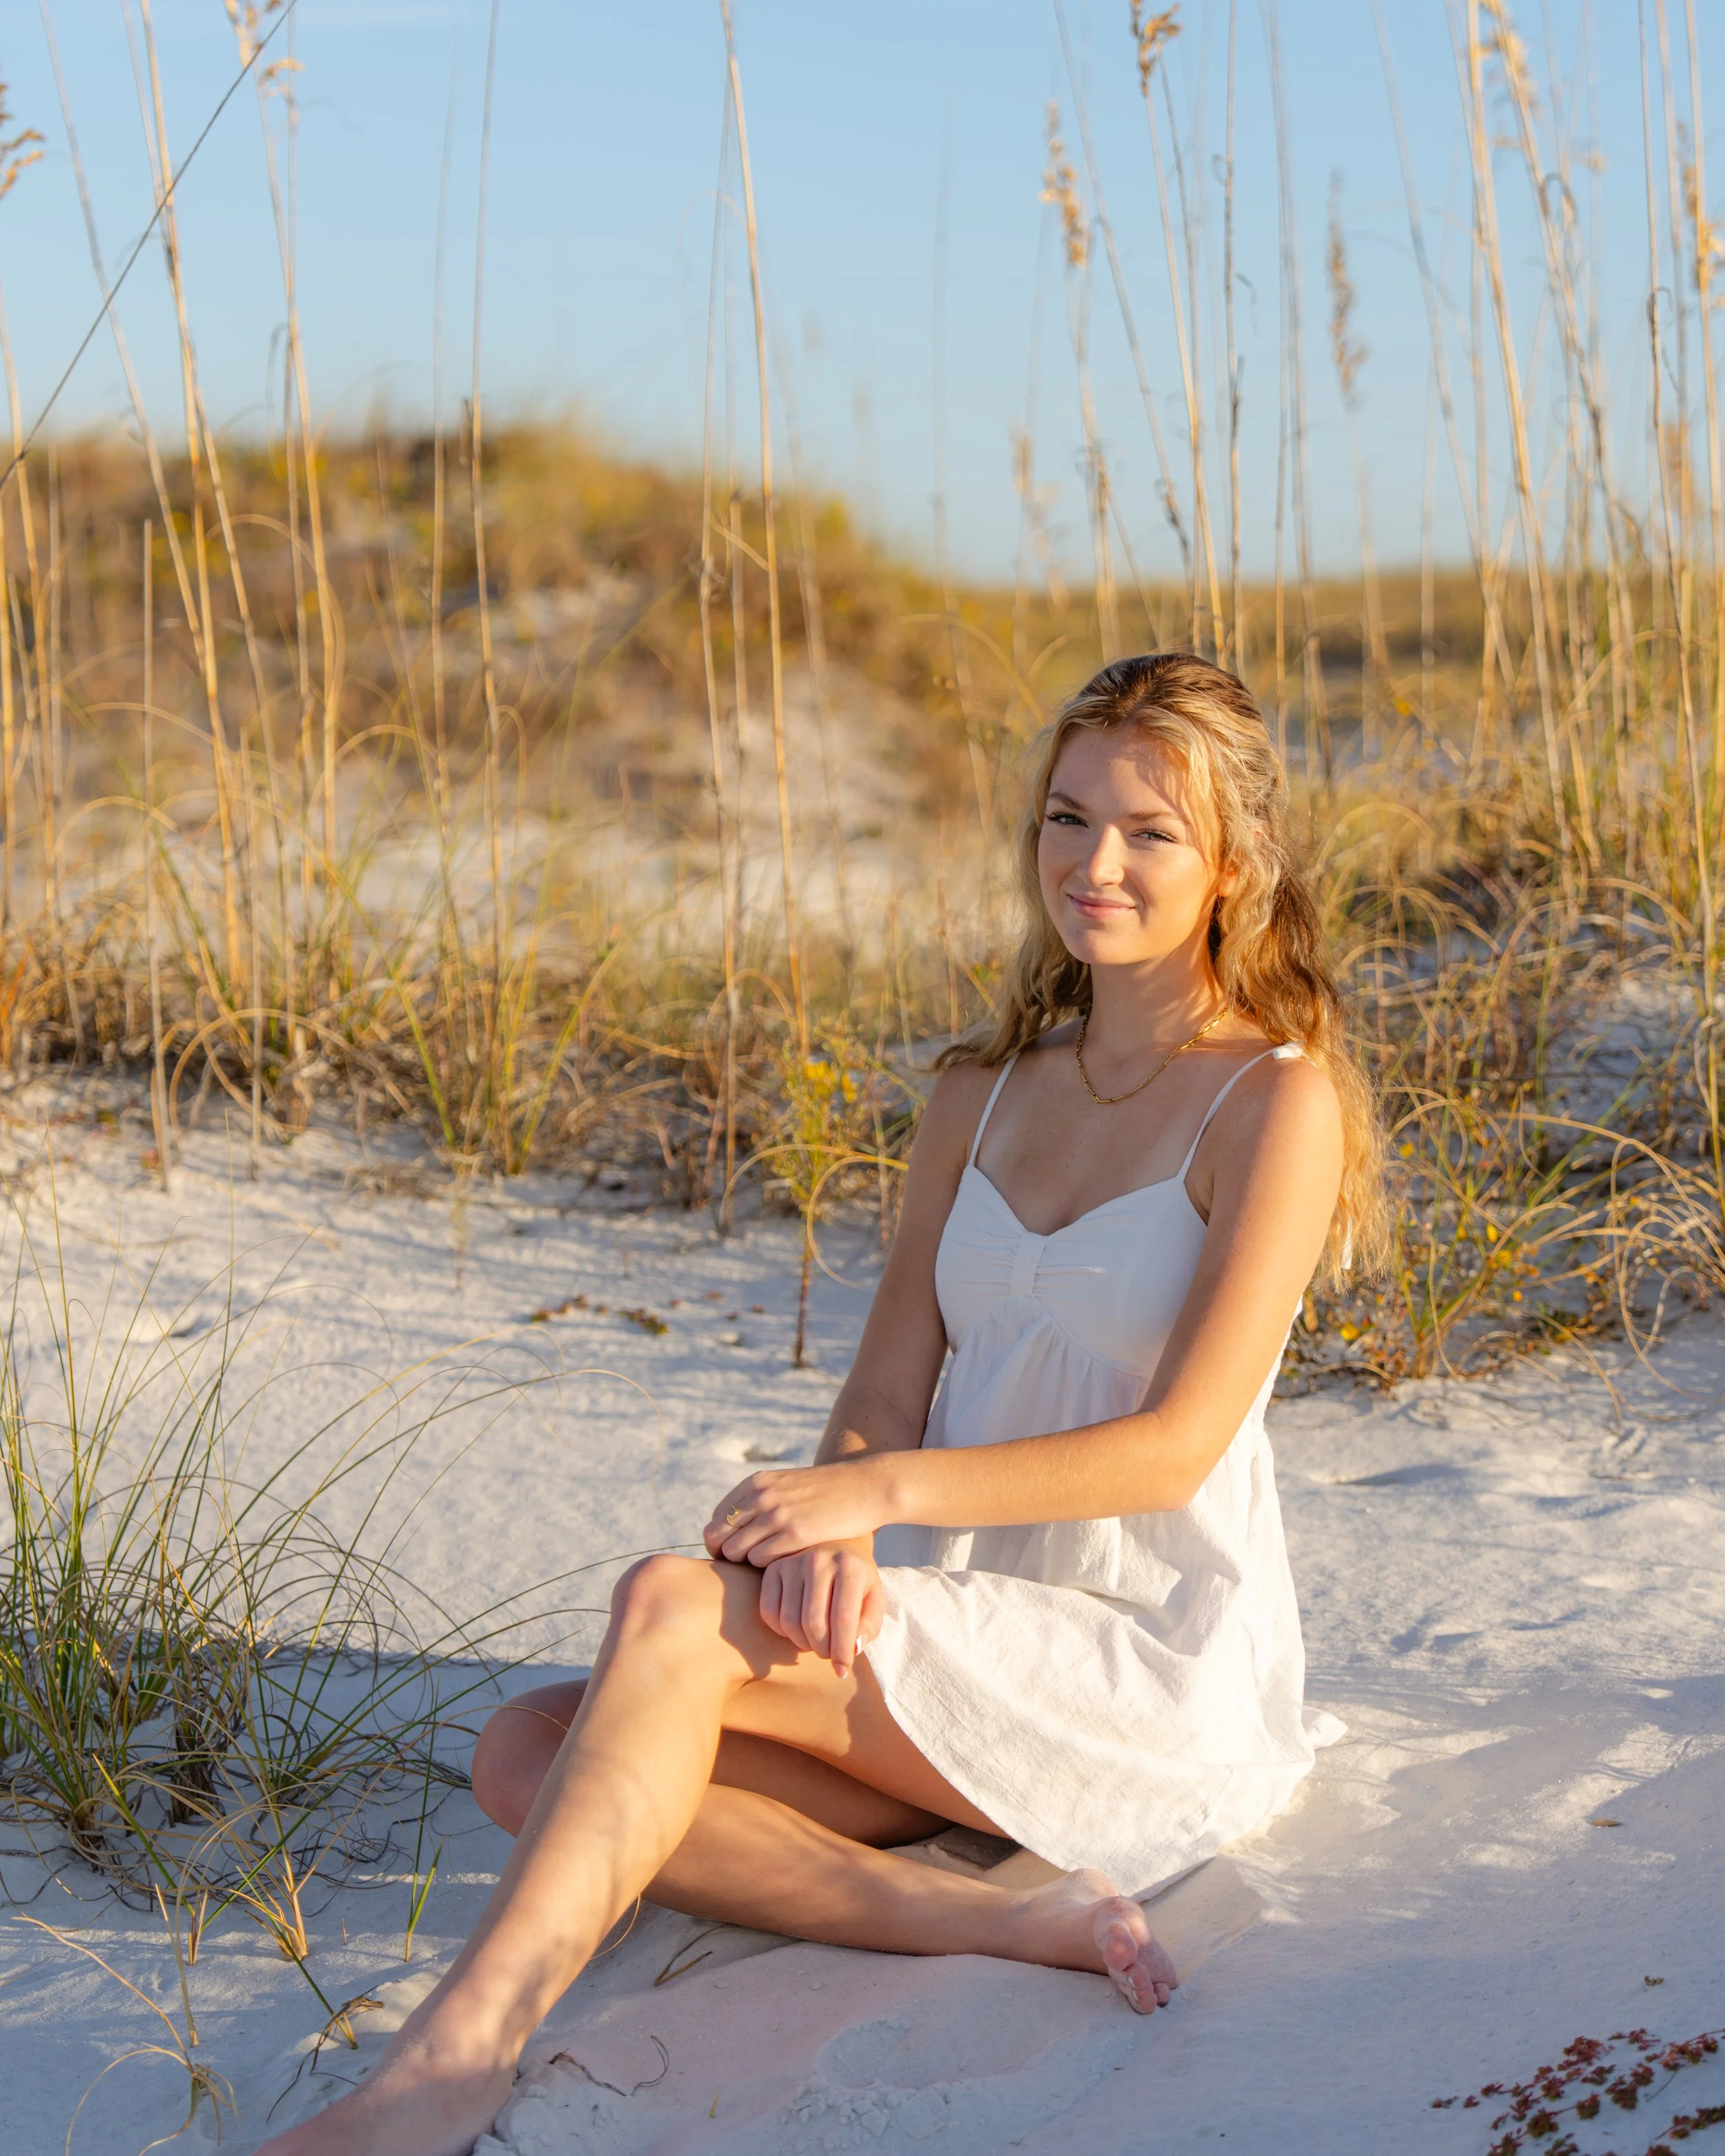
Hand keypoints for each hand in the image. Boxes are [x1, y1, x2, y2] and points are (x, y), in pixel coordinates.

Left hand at [703, 1459, 889, 1566]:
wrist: (865, 1487)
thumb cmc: (826, 1493)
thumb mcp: (786, 1487)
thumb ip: (760, 1502)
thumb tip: (732, 1530)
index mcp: (756, 1483)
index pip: (716, 1519)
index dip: (721, 1542)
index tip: (738, 1554)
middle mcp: (761, 1495)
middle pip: (718, 1537)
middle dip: (727, 1556)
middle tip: (747, 1568)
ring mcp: (777, 1513)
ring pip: (735, 1551)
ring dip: (747, 1564)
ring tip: (768, 1568)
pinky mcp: (795, 1532)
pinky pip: (759, 1560)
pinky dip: (766, 1567)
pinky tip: (784, 1565)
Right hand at [756, 1542, 885, 1678]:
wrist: (836, 1544)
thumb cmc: (857, 1579)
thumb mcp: (874, 1598)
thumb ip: (868, 1626)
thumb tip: (852, 1649)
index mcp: (850, 1567)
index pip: (843, 1618)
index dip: (841, 1651)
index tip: (842, 1670)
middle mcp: (819, 1560)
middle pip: (814, 1624)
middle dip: (822, 1650)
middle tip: (828, 1654)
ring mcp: (792, 1562)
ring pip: (790, 1622)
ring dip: (802, 1644)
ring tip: (815, 1642)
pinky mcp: (773, 1568)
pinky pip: (769, 1612)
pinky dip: (781, 1631)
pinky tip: (796, 1629)